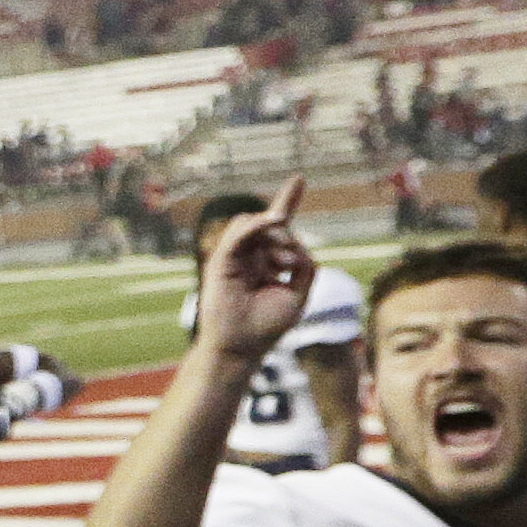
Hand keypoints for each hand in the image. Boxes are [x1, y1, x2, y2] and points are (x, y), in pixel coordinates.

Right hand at [195, 177, 317, 363]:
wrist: (241, 348)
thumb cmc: (267, 327)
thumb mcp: (298, 295)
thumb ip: (305, 268)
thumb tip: (300, 245)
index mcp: (267, 264)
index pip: (278, 228)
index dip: (288, 202)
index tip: (299, 178)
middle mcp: (250, 257)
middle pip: (269, 225)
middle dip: (286, 235)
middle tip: (290, 263)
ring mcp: (234, 258)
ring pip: (253, 224)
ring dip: (273, 232)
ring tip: (282, 260)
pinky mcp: (221, 262)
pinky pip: (238, 233)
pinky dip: (255, 224)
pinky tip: (272, 221)